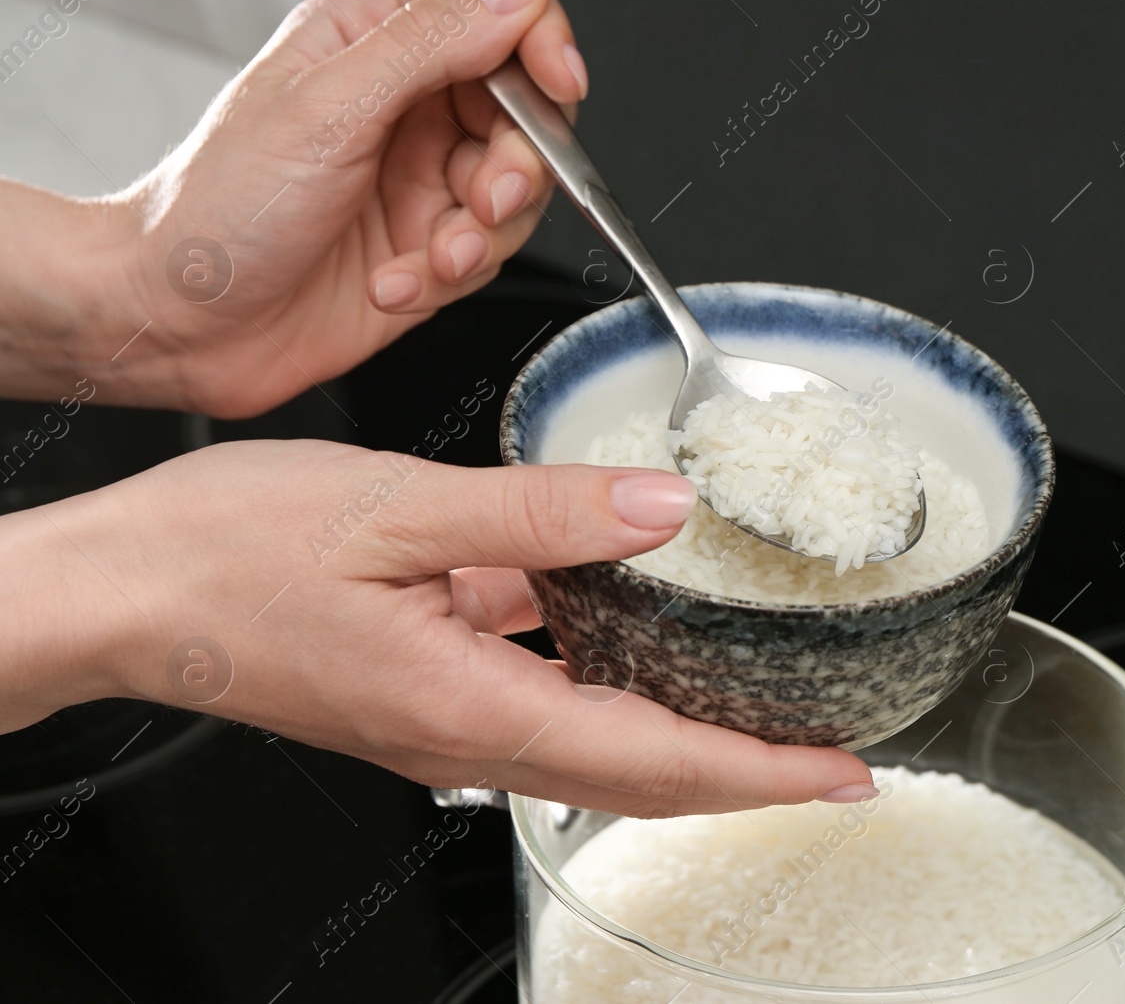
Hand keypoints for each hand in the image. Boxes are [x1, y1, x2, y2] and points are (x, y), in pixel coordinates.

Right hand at [1, 442, 873, 816]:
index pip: (653, 760)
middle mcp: (466, 733)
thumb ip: (538, 514)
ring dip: (688, 732)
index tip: (843, 773)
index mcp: (469, 705)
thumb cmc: (226, 556)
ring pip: (597, 740)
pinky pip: (541, 692)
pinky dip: (607, 676)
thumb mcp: (397, 508)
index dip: (760, 774)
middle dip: (748, 773)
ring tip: (764, 699)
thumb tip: (658, 511)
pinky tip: (630, 622)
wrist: (123, 594)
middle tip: (834, 753)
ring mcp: (445, 716)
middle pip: (641, 772)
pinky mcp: (425, 686)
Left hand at [110, 0, 582, 416]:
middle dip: (517, 164)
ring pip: (516, 191)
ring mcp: (417, 181)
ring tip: (434, 255)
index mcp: (372, 41)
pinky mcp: (426, 250)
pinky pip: (486, 256)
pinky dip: (450, 276)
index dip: (538, 43)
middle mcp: (403, 107)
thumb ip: (433, 42)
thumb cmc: (217, 210)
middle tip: (486, 198)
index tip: (557, 87)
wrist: (180, 324)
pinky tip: (394, 282)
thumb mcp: (330, 107)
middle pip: (522, 111)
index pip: (492, 11)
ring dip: (484, 233)